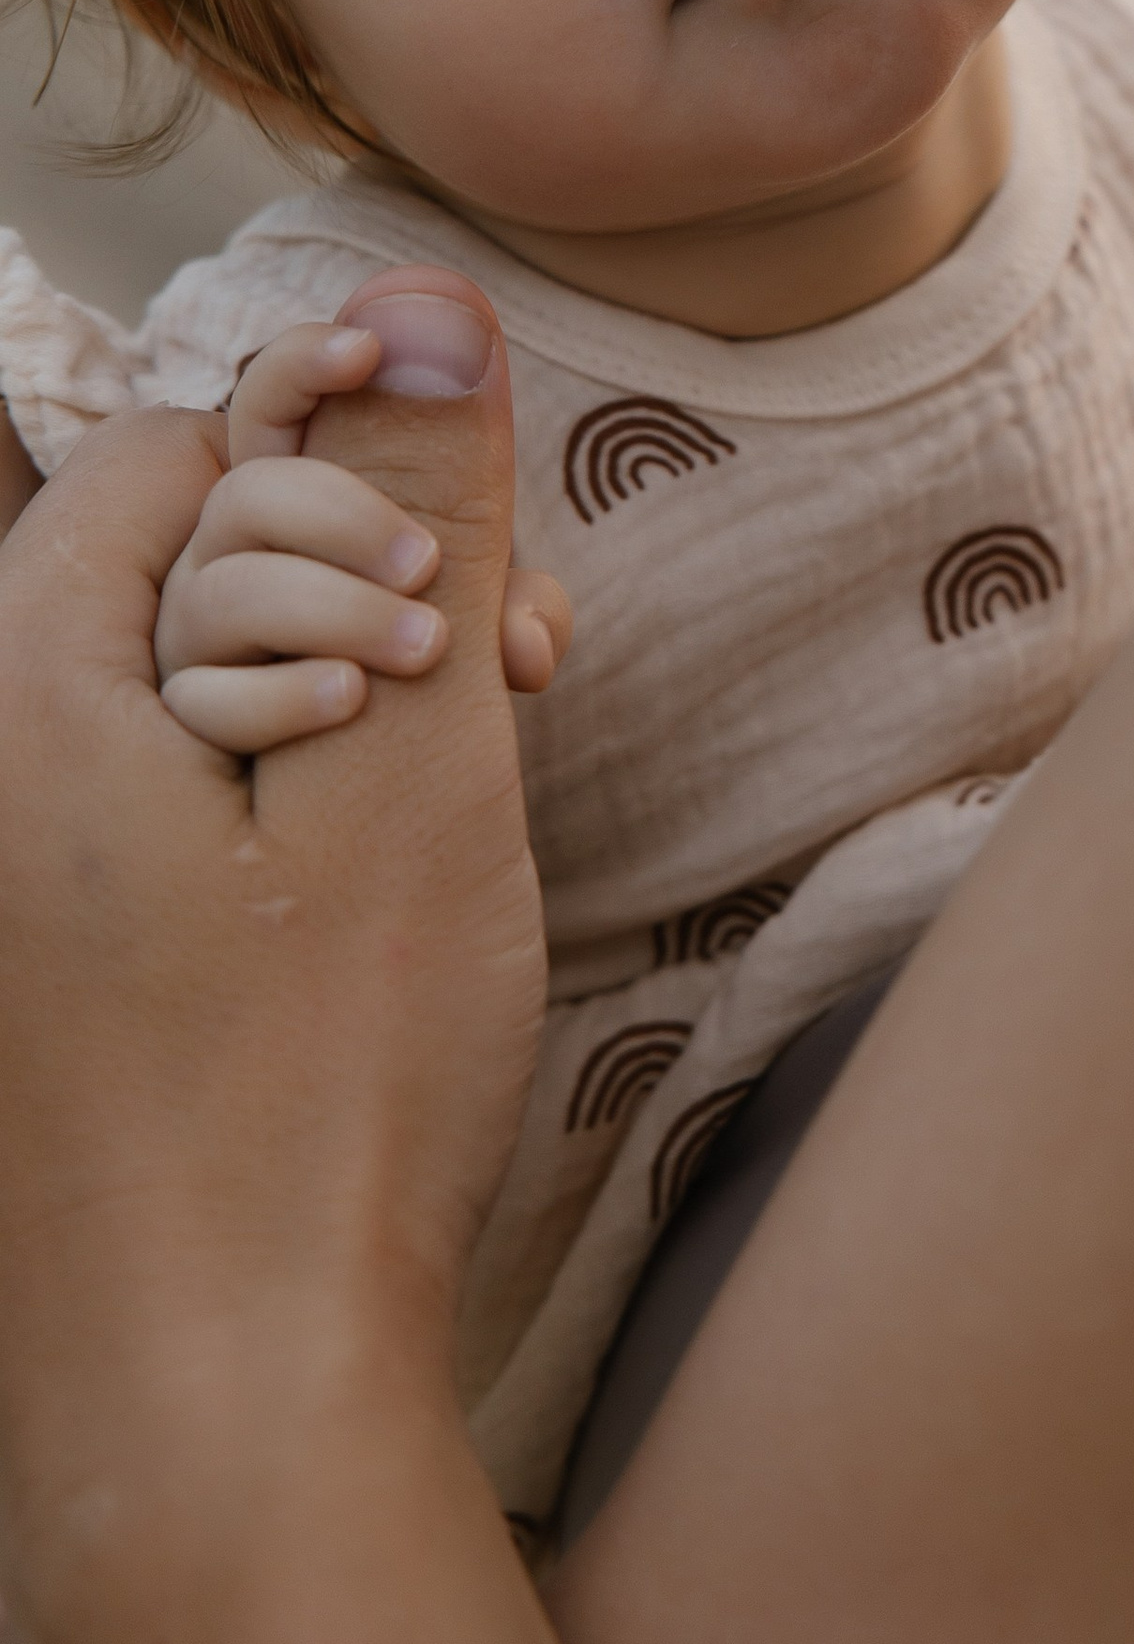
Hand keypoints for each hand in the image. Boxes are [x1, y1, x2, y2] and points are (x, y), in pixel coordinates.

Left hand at [0, 270, 549, 1639]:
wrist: (226, 1416)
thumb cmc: (319, 1102)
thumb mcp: (410, 769)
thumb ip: (419, 514)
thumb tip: (425, 295)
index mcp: (25, 699)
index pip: (166, 452)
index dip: (338, 461)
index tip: (473, 551)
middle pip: (179, 559)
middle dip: (365, 570)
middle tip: (505, 669)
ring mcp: (14, 888)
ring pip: (192, 680)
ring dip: (355, 674)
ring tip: (483, 749)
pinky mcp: (54, 973)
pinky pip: (172, 798)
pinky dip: (297, 783)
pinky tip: (403, 845)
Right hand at [152, 300, 571, 754]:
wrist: (385, 816)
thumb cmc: (430, 679)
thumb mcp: (483, 619)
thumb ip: (503, 584)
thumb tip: (521, 611)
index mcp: (302, 502)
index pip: (275, 405)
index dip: (306, 362)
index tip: (369, 349)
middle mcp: (234, 557)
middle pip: (250, 494)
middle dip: (346, 514)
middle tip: (430, 561)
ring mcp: (200, 639)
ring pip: (221, 594)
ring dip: (337, 610)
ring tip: (431, 644)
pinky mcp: (192, 719)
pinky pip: (206, 702)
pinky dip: (283, 699)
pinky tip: (354, 699)